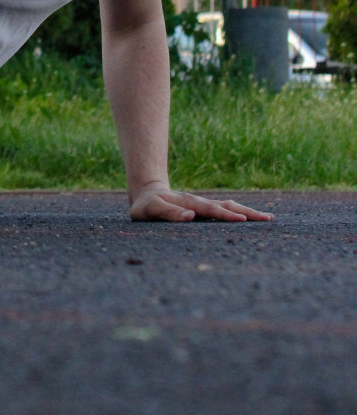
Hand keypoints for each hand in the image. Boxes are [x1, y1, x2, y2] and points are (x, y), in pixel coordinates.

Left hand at [129, 183, 273, 222]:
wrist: (148, 194)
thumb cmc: (147, 206)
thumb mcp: (150, 210)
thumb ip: (168, 213)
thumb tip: (191, 217)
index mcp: (188, 204)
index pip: (210, 210)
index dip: (225, 215)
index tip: (241, 219)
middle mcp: (199, 204)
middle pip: (226, 207)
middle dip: (246, 213)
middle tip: (267, 219)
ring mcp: (204, 206)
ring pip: (229, 207)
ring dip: (247, 212)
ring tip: (268, 218)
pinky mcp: (206, 210)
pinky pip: (226, 210)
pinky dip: (241, 213)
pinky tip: (255, 219)